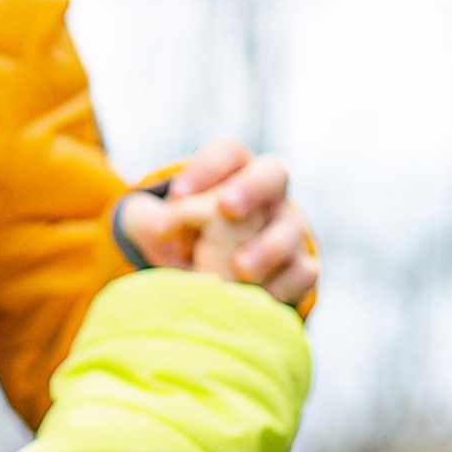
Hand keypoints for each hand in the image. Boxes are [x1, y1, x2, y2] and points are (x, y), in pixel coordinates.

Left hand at [116, 137, 316, 305]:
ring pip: (291, 228)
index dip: (206, 168)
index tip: (178, 195)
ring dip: (267, 246)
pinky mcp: (299, 267)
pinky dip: (285, 285)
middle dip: (251, 188)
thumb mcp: (158, 228)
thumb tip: (159, 227)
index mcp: (233, 173)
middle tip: (226, 208)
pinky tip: (262, 298)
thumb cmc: (184, 243)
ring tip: (240, 269)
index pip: (227, 153)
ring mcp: (288, 230)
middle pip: (272, 174)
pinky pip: (303, 272)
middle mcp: (268, 195)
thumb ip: (148, 220)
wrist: (215, 282)